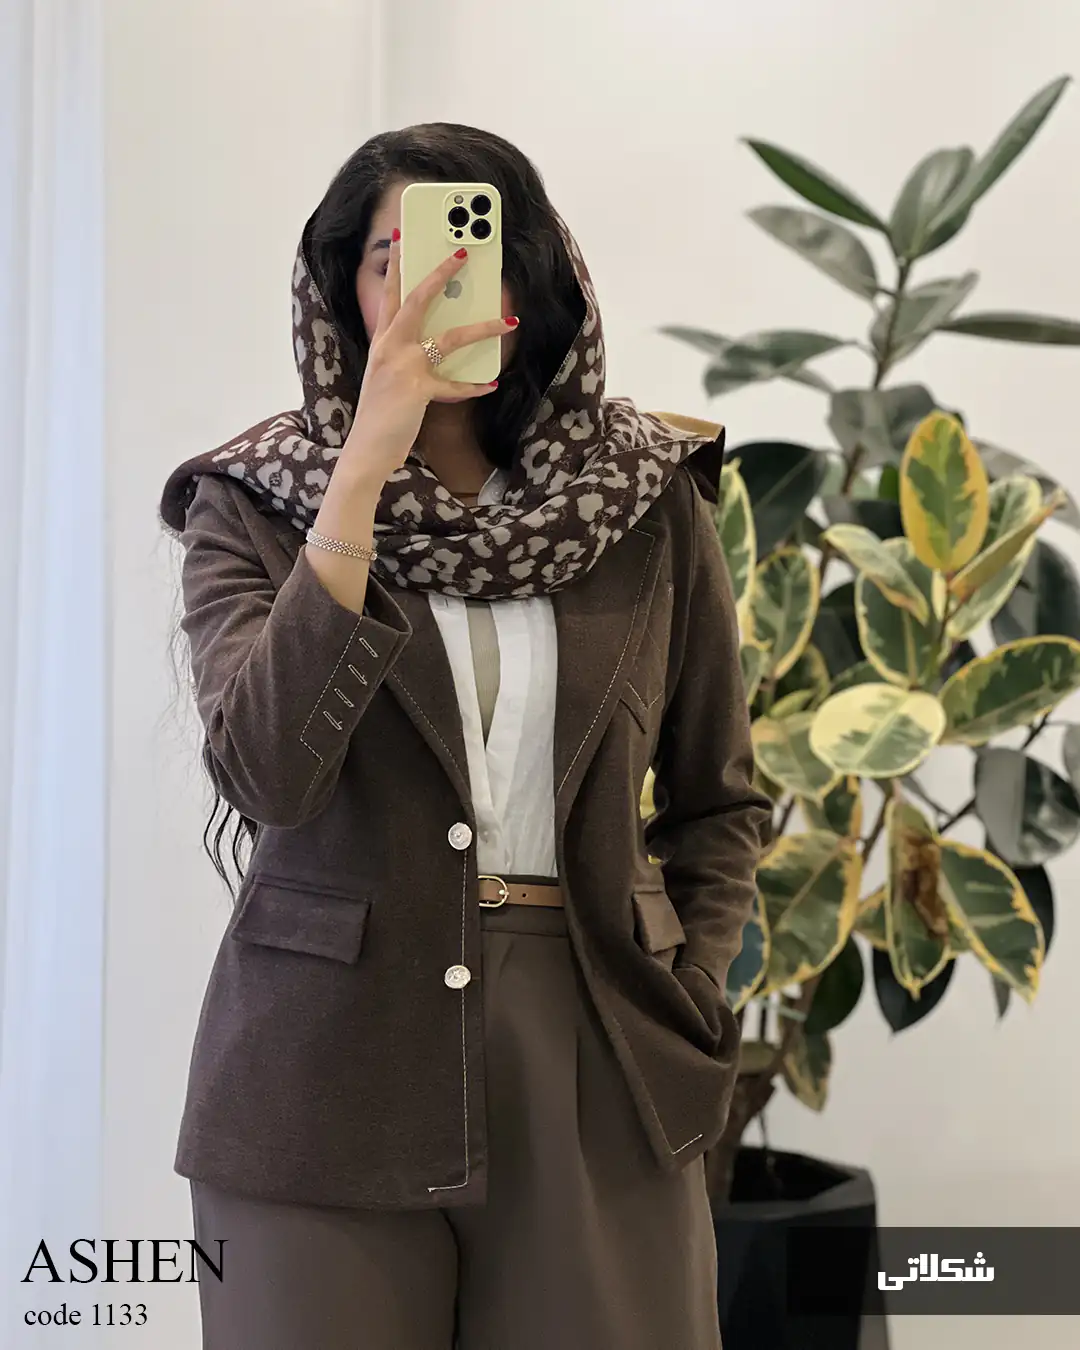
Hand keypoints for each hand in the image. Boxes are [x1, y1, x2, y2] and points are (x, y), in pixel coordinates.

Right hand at [340, 236, 514, 484]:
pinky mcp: (418, 389)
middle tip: (462, 253)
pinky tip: (491, 384)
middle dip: (440, 273)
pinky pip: (454, 384)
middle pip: (417, 299)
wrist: (366, 449)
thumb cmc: (380, 415)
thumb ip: (406, 356)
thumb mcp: (387, 377)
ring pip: (449, 337)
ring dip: (482, 328)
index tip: (402, 234)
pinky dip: (474, 386)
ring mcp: (403, 366)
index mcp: (381, 341)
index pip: (390, 293)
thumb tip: (435, 343)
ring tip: (508, 321)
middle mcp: (390, 347)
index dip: (397, 263)